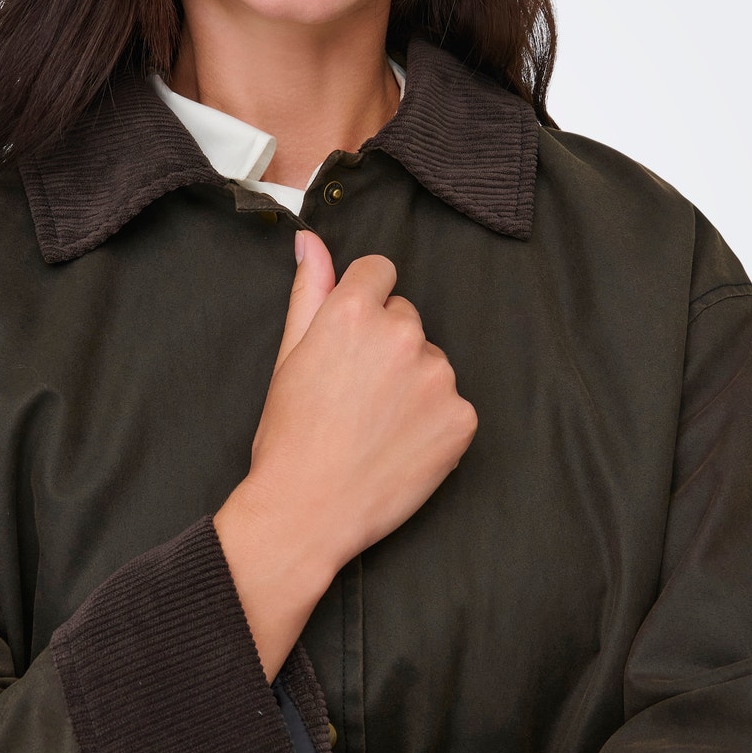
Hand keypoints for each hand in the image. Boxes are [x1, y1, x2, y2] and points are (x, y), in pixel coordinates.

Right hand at [215, 231, 477, 677]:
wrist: (308, 512)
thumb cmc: (289, 437)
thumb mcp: (288, 357)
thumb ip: (309, 291)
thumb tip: (309, 240)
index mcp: (355, 312)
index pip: (379, 273)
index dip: (363, 305)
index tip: (351, 341)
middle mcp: (404, 334)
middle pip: (406, 319)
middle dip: (386, 346)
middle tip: (355, 396)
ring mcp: (439, 377)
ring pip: (430, 363)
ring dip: (412, 384)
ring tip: (375, 427)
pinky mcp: (463, 418)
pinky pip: (452, 405)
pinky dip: (433, 423)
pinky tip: (399, 448)